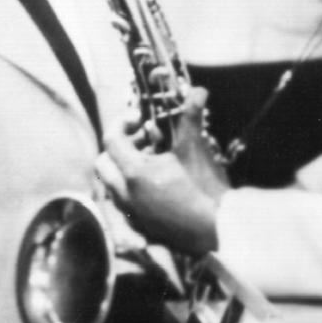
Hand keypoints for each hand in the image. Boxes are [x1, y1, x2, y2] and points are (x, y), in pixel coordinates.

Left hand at [92, 128, 225, 257]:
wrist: (218, 231)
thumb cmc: (206, 190)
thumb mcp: (196, 150)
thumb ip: (190, 118)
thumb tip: (197, 91)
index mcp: (134, 172)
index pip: (111, 139)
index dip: (121, 123)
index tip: (138, 119)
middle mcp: (125, 194)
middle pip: (103, 162)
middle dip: (118, 147)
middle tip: (143, 140)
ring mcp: (131, 212)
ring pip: (111, 184)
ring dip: (123, 168)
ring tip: (151, 161)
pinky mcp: (140, 226)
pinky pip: (123, 203)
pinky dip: (130, 189)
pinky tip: (155, 185)